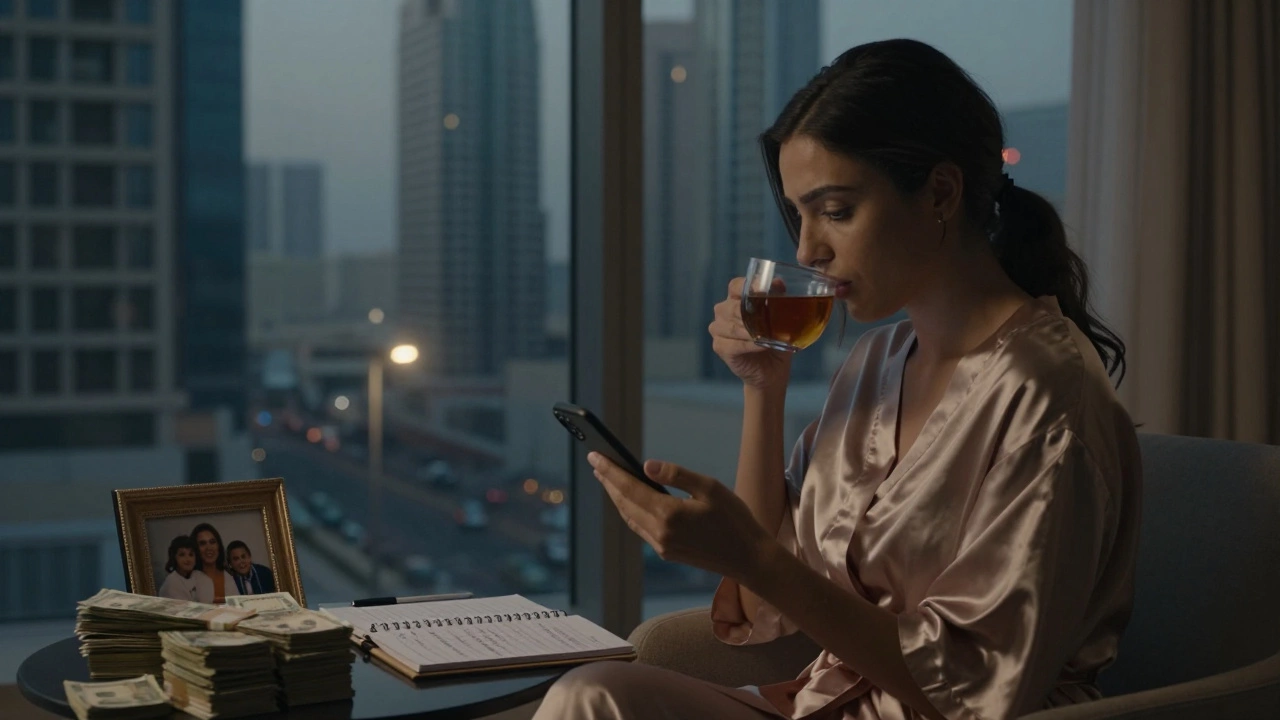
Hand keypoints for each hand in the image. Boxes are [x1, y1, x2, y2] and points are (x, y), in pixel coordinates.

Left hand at [588, 452, 775, 582]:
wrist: (749, 558)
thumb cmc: (735, 519)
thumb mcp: (709, 488)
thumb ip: (676, 475)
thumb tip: (645, 466)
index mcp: (669, 514)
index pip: (630, 488)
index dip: (610, 471)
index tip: (595, 456)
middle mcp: (660, 532)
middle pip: (625, 503)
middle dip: (609, 482)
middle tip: (597, 463)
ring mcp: (662, 545)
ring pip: (630, 517)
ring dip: (617, 497)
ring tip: (608, 479)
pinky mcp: (667, 552)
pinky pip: (640, 528)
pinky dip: (630, 511)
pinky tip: (629, 501)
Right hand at [709, 278, 791, 390]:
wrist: (772, 370)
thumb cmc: (775, 340)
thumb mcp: (781, 318)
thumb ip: (779, 299)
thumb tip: (778, 282)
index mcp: (736, 299)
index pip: (736, 286)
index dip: (748, 287)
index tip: (764, 291)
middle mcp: (723, 312)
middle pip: (732, 307)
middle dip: (752, 314)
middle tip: (769, 320)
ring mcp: (718, 330)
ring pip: (732, 327)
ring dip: (751, 331)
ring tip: (767, 336)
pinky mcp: (719, 347)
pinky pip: (733, 344)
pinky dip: (749, 345)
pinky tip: (761, 346)